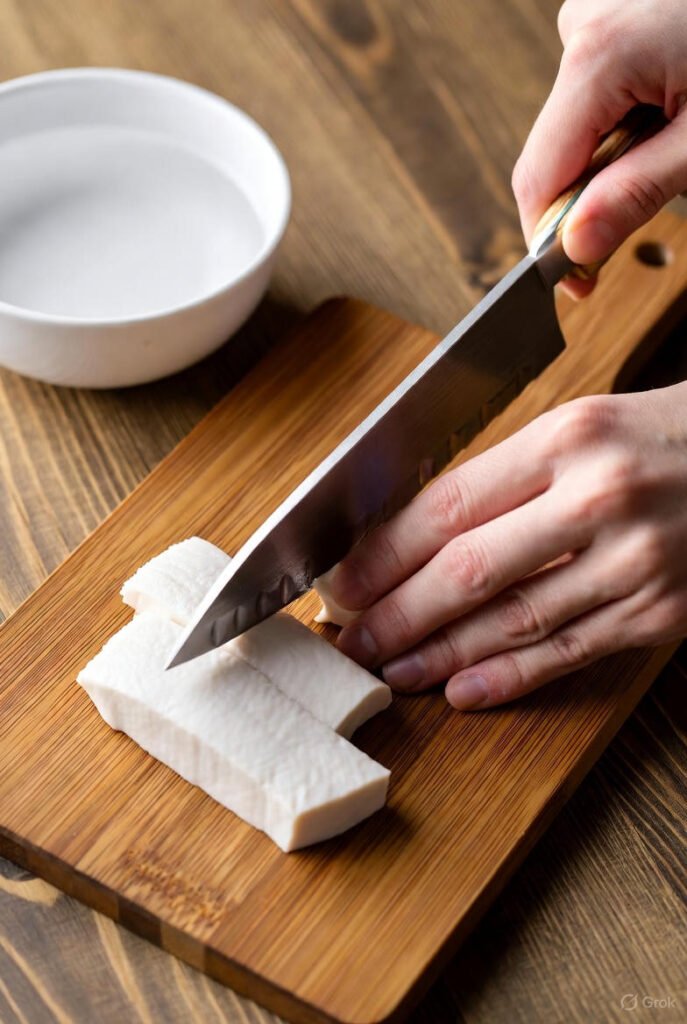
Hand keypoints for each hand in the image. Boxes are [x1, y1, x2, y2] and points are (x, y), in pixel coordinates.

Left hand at [331, 385, 686, 708]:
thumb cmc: (663, 436)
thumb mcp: (582, 428)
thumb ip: (506, 479)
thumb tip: (416, 535)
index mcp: (567, 440)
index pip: (449, 507)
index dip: (384, 554)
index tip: (343, 583)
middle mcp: (598, 499)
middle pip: (468, 570)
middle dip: (397, 614)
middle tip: (350, 641)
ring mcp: (634, 563)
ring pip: (513, 621)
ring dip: (441, 654)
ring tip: (390, 670)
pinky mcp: (660, 613)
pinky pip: (569, 652)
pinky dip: (509, 677)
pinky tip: (461, 692)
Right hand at [512, 0, 686, 296]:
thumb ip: (636, 194)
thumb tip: (575, 246)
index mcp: (598, 55)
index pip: (538, 177)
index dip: (551, 239)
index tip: (576, 283)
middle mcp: (583, 29)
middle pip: (553, 153)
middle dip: (588, 198)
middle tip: (637, 220)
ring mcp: (595, 18)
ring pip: (573, 127)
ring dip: (609, 159)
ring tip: (672, 145)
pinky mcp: (610, 20)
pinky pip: (592, 95)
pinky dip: (620, 124)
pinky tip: (665, 115)